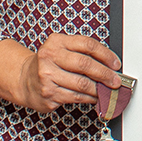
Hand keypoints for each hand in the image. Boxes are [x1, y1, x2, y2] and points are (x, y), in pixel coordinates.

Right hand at [0, 35, 120, 112]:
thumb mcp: (61, 50)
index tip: (115, 64)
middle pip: (85, 64)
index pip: (87, 45)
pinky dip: (89, 98)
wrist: (25, 80)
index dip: (105, 55)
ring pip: (82, 84)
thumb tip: (110, 65)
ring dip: (98, 89)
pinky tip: (94, 97)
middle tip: (115, 80)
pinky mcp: (49, 94)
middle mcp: (49, 57)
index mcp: (56, 42)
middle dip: (105, 74)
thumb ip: (82, 53)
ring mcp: (47, 76)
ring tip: (106, 90)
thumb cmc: (50, 64)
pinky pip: (76, 97)